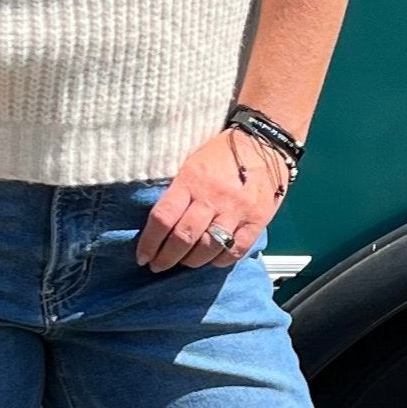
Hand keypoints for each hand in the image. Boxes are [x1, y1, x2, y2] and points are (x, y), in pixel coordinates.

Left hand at [135, 127, 289, 272]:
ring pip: (208, 248)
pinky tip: (212, 259)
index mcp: (191, 180)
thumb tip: (159, 225)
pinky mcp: (257, 220)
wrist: (264, 141)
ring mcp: (237, 210)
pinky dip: (220, 260)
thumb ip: (177, 192)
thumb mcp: (191, 163)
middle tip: (158, 266)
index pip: (163, 218)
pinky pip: (236, 250)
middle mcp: (213, 197)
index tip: (142, 256)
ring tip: (184, 262)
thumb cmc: (221, 153)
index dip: (149, 243)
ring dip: (191, 261)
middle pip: (183, 238)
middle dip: (166, 258)